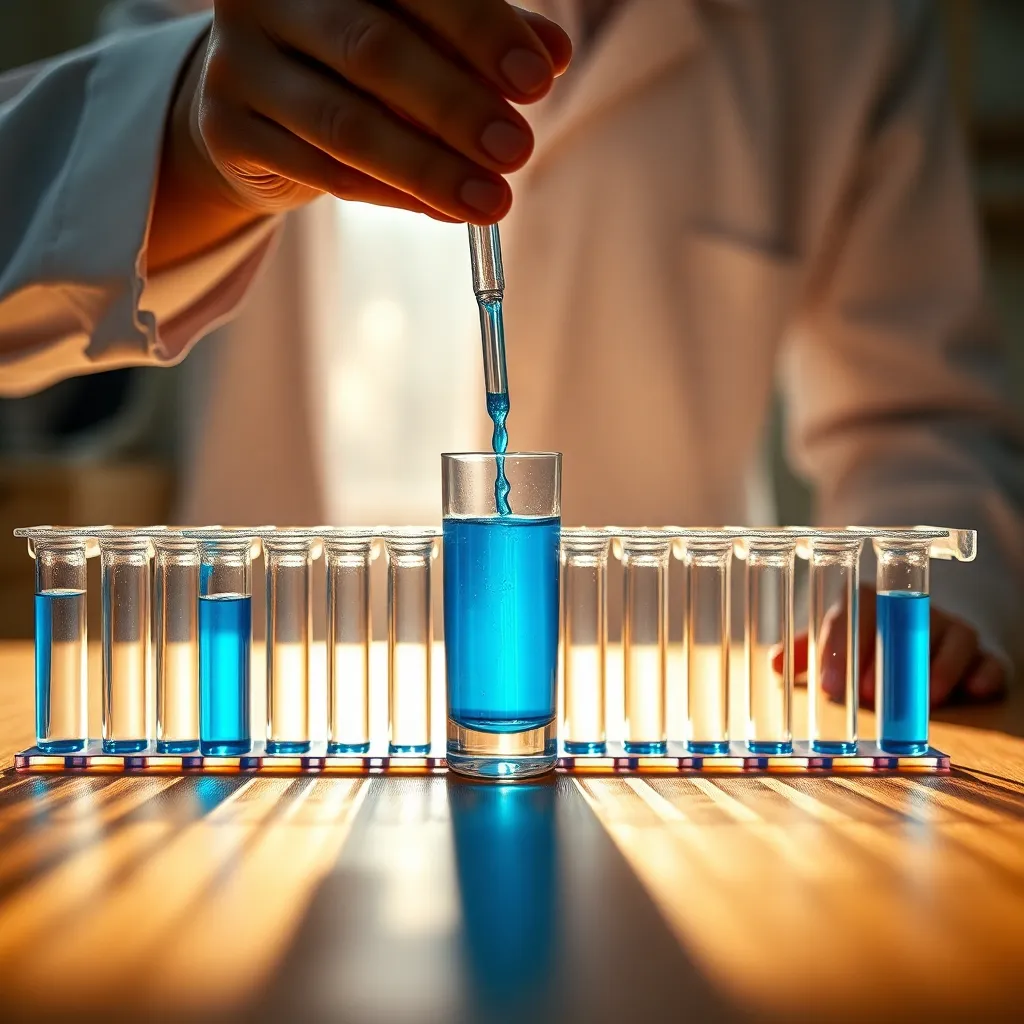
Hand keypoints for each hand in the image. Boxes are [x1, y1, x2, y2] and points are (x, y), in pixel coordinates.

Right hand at [190, 0, 570, 221]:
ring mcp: (238, 63)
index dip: (476, 27)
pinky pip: (325, 173)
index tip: (537, 78)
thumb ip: (477, 38)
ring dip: (428, 169)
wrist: (255, 96)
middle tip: (518, 149)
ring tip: (493, 200)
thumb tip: (552, 55)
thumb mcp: (416, 32)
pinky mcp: (227, 130)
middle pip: (372, 49)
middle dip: (455, 106)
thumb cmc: (351, 53)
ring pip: (345, 124)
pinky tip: (446, 210)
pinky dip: (393, 196)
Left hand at [786, 585, 1007, 707]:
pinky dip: (984, 673)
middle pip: (903, 622)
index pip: (854, 609)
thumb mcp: (834, 640)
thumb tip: (774, 663)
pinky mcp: (981, 653)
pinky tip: (974, 691)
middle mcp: (913, 608)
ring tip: (919, 701)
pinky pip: (989, 659)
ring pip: (951, 639)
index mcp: (871, 600)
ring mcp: (950, 628)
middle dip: (884, 658)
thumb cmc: (867, 636)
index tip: (827, 686)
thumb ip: (807, 650)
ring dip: (934, 669)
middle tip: (866, 695)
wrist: (919, 630)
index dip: (839, 645)